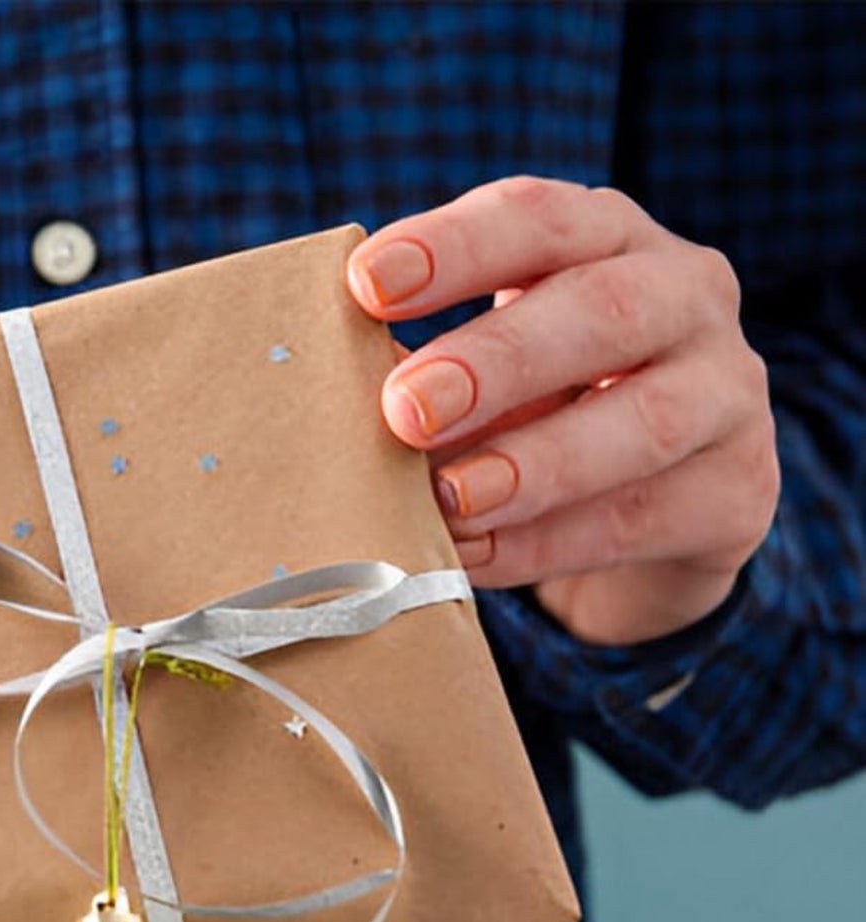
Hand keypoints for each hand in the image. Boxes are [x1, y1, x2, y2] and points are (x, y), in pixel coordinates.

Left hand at [348, 175, 779, 644]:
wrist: (662, 514)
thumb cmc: (546, 414)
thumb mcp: (493, 377)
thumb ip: (427, 372)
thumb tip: (325, 393)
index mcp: (610, 239)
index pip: (540, 217)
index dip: (456, 247)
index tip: (367, 283)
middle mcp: (685, 295)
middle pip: (603, 309)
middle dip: (497, 360)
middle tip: (406, 408)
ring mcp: (727, 393)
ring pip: (640, 421)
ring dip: (534, 463)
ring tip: (452, 499)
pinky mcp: (737, 491)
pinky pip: (638, 519)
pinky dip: (547, 544)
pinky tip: (476, 561)